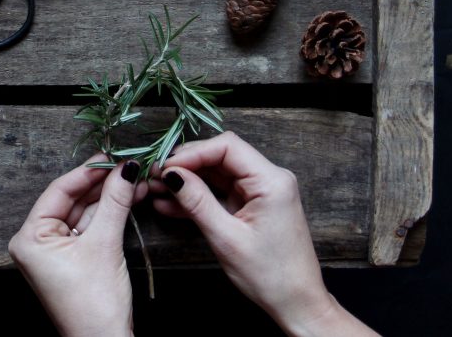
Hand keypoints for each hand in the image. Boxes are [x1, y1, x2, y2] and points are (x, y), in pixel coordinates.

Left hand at [9, 156, 146, 336]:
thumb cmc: (94, 304)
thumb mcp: (104, 244)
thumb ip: (114, 202)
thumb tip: (126, 169)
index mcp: (29, 238)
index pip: (58, 191)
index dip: (87, 172)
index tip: (111, 157)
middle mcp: (36, 242)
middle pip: (72, 200)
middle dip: (102, 184)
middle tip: (128, 165)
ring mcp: (54, 251)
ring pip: (83, 213)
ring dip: (109, 198)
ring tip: (134, 178)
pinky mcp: (72, 259)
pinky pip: (89, 228)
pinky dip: (108, 214)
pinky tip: (127, 197)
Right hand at [151, 132, 376, 336]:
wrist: (296, 304)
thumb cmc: (269, 275)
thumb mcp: (226, 238)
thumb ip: (197, 201)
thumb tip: (170, 174)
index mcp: (271, 181)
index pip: (227, 147)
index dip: (193, 153)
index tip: (166, 167)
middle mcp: (269, 179)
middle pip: (220, 156)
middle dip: (186, 165)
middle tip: (155, 176)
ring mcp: (260, 192)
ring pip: (217, 174)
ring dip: (187, 181)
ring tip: (155, 189)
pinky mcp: (252, 205)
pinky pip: (221, 192)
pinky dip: (198, 196)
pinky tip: (170, 203)